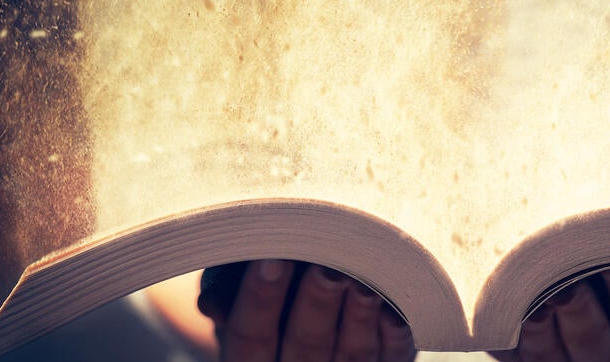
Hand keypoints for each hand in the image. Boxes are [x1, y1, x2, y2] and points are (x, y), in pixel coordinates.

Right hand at [197, 260, 416, 361]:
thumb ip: (225, 290)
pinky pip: (393, 356)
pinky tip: (393, 300)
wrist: (301, 329)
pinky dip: (395, 330)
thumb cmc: (265, 298)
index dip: (260, 298)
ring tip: (362, 278)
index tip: (271, 259)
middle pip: (305, 345)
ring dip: (359, 315)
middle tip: (324, 265)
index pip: (251, 336)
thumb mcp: (234, 296)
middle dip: (316, 303)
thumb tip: (214, 302)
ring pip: (353, 355)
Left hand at [489, 262, 609, 361]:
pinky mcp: (521, 357)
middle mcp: (603, 357)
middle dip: (579, 309)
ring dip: (537, 327)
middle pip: (590, 338)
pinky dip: (501, 334)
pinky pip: (508, 352)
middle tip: (566, 285)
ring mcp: (559, 361)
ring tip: (533, 300)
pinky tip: (499, 309)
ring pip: (545, 353)